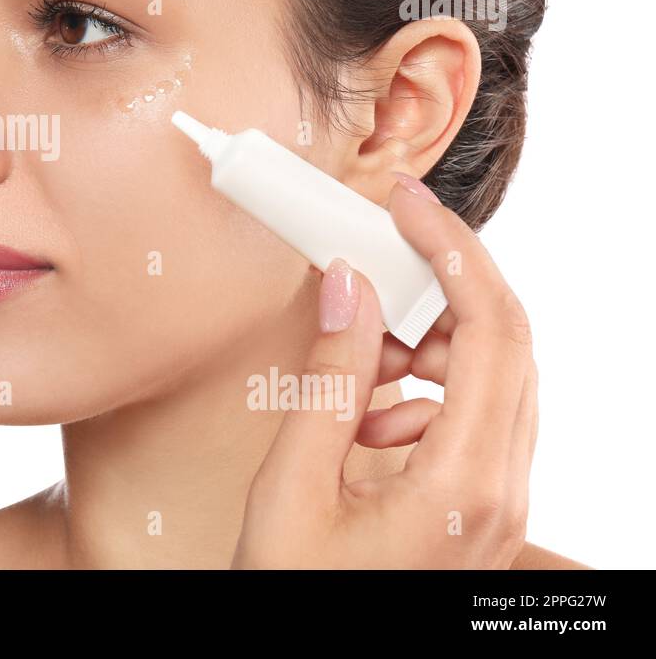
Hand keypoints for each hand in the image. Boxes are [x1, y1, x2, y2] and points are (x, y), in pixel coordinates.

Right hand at [230, 174, 537, 567]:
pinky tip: (360, 427)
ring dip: (423, 353)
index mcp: (464, 486)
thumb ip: (327, 377)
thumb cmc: (296, 592)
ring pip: (490, 382)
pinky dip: (419, 398)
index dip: (454, 253)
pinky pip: (470, 420)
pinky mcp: (481, 508)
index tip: (409, 205)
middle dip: (442, 290)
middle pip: (505, 347)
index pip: (490, 332)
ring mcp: (500, 504)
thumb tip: (348, 282)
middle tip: (378, 254)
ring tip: (352, 376)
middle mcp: (503, 493)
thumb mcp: (291, 485)